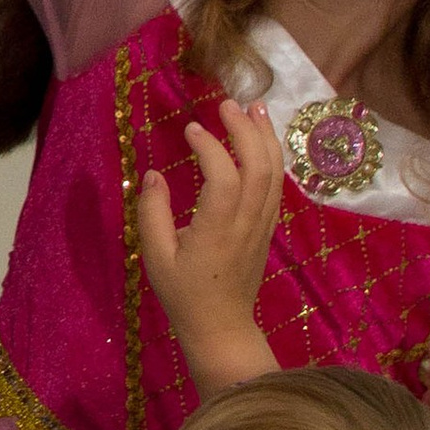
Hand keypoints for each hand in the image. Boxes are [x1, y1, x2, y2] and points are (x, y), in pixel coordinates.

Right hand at [137, 102, 281, 394]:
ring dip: (266, 137)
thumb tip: (153, 174)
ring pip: (274, 173)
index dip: (211, 148)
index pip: (224, 177)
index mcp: (217, 230)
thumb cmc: (184, 293)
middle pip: (259, 166)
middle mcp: (246, 222)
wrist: (221, 326)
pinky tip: (262, 138)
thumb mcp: (156, 257)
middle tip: (227, 103)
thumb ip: (152, 213)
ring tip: (255, 107)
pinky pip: (276, 185)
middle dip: (246, 130)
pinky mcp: (267, 226)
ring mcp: (262, 224)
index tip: (191, 130)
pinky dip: (272, 156)